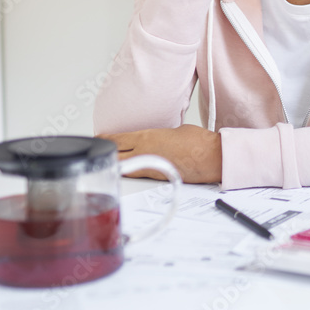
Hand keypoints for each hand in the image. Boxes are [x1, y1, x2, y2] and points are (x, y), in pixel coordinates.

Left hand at [103, 124, 221, 183]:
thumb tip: (153, 140)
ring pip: (124, 168)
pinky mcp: (157, 178)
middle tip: (100, 151)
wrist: (211, 158)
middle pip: (115, 156)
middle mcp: (145, 154)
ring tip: (111, 161)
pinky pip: (139, 173)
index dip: (104, 140)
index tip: (98, 138)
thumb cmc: (198, 142)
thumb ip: (158, 136)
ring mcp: (150, 168)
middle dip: (106, 154)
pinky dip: (132, 170)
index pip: (117, 140)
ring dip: (117, 164)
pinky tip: (133, 168)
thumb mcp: (174, 131)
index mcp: (147, 139)